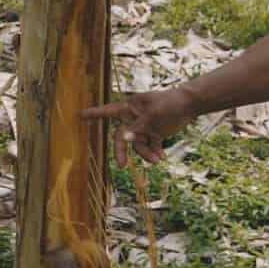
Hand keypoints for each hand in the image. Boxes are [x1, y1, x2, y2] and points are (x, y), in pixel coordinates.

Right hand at [81, 86, 198, 165]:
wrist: (188, 105)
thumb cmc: (168, 103)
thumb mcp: (152, 115)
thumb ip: (138, 128)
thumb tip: (124, 139)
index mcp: (129, 107)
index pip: (108, 111)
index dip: (94, 114)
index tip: (80, 115)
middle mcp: (134, 118)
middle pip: (121, 136)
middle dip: (121, 151)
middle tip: (121, 165)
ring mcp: (144, 127)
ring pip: (138, 145)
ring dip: (146, 154)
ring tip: (158, 160)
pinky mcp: (154, 134)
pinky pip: (150, 147)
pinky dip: (155, 152)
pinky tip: (162, 156)